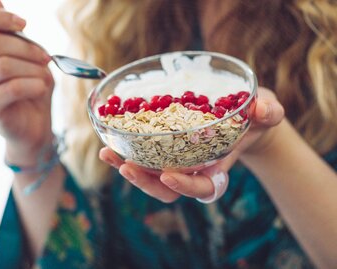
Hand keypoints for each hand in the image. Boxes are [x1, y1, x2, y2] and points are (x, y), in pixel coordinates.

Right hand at [0, 0, 53, 165]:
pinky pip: (11, 88)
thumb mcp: (26, 58)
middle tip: (45, 59)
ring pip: (4, 66)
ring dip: (32, 69)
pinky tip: (42, 87)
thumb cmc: (31, 88)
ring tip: (45, 76)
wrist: (35, 124)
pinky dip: (33, 85)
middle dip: (27, 49)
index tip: (23, 23)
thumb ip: (11, 34)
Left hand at [99, 87, 283, 202]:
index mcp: (219, 167)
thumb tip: (262, 110)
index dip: (186, 187)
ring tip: (108, 154)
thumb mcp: (266, 111)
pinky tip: (110, 142)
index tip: (168, 176)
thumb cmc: (254, 117)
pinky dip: (126, 152)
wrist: (241, 116)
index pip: (203, 188)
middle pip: (168, 189)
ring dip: (129, 169)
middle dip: (146, 183)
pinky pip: (145, 157)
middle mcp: (195, 168)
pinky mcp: (166, 147)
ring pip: (152, 176)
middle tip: (126, 167)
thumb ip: (269, 112)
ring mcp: (179, 160)